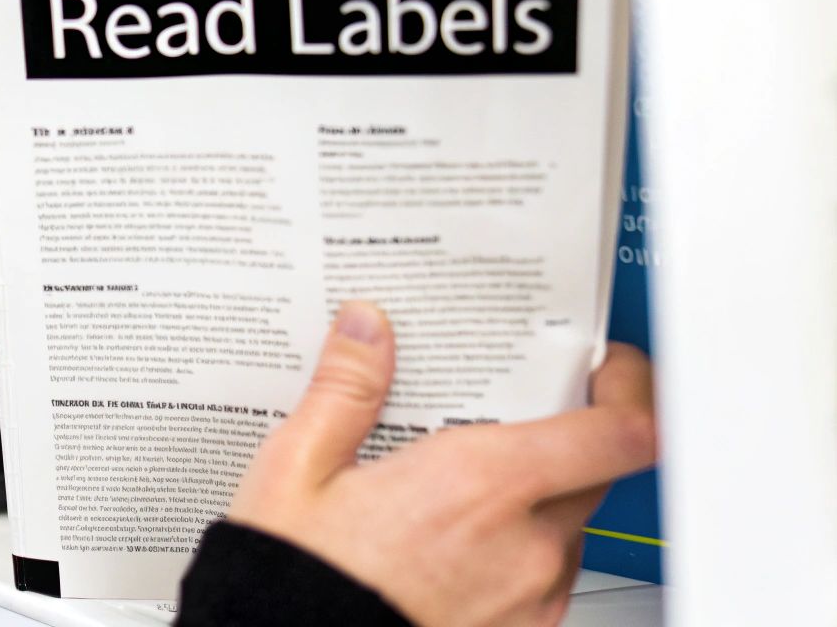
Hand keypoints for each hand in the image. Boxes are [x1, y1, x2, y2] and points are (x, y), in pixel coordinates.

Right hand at [227, 302, 656, 626]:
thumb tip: (365, 329)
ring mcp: (530, 598)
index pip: (620, 432)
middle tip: (498, 423)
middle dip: (560, 438)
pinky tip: (452, 548)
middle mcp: (523, 544)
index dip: (632, 391)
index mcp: (477, 484)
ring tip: (458, 495)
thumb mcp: (296, 472)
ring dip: (532, 503)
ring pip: (567, 527)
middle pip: (592, 469)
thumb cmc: (297, 582)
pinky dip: (514, 554)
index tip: (609, 370)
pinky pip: (544, 580)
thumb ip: (345, 391)